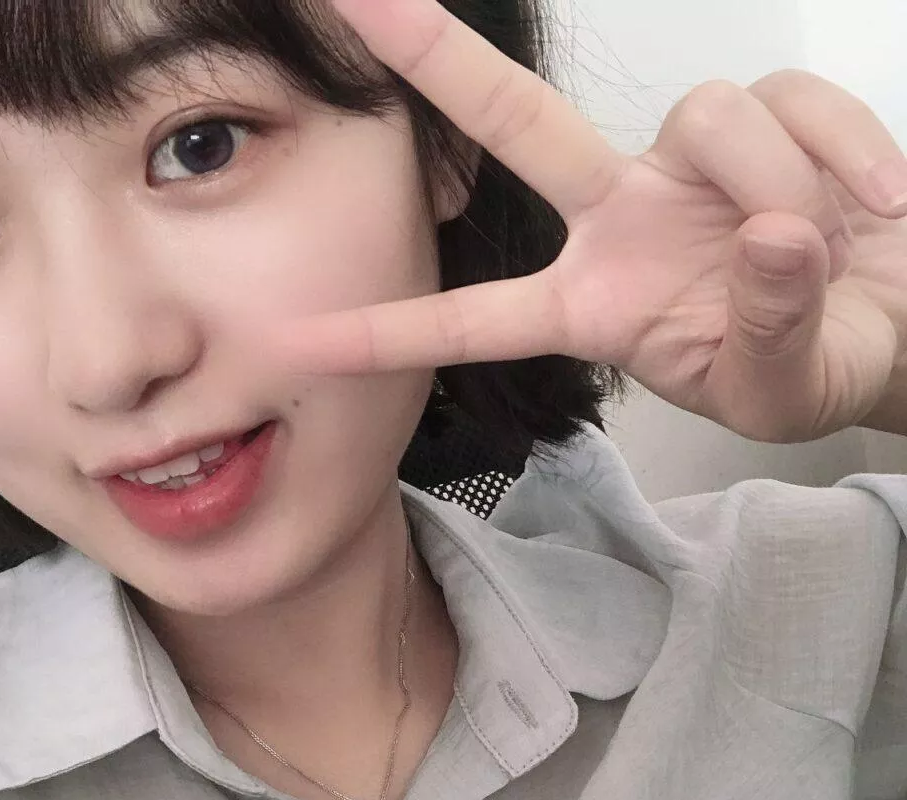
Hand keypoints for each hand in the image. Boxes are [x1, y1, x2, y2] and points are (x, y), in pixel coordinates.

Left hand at [267, 0, 906, 442]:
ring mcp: (684, 164)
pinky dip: (841, 151)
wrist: (891, 325)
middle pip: (515, 124)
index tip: (301, 339)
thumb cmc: (814, 366)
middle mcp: (617, 220)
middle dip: (437, 60)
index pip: (474, 320)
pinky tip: (872, 203)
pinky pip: (789, 102)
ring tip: (823, 245)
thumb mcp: (779, 389)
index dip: (393, 331)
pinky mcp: (764, 119)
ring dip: (774, 180)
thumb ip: (764, 333)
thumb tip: (768, 236)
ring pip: (702, 116)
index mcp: (592, 306)